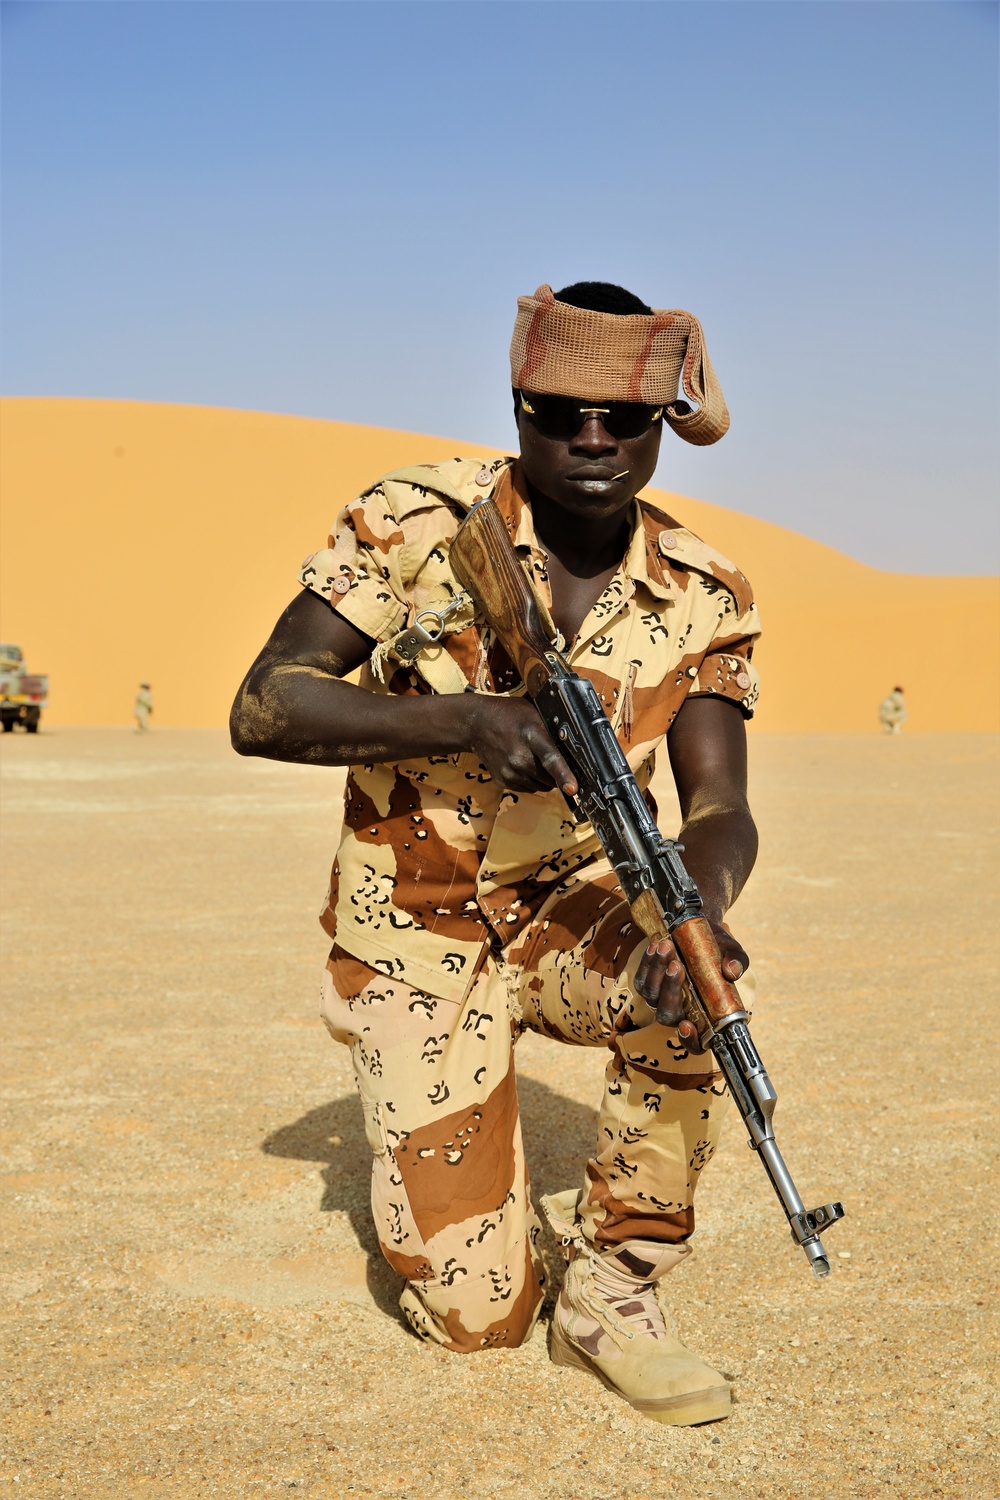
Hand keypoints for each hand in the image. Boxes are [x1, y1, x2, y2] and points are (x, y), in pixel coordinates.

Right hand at [465, 695, 577, 795]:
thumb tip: (576, 748)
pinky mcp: (503, 781)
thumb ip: (552, 732)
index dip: (563, 774)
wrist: (476, 725)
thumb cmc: (510, 716)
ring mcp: (509, 772)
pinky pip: (528, 789)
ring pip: (540, 787)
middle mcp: (519, 757)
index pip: (550, 758)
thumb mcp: (534, 715)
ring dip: (545, 779)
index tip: (573, 789)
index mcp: (531, 735)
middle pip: (549, 778)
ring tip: (535, 759)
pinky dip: (532, 781)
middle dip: (558, 775)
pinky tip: (524, 765)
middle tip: (553, 760)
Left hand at [633, 921, 748, 1052]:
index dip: (690, 1040)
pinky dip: (647, 964)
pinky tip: (655, 947)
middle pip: (667, 1016)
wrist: (701, 933)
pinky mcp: (647, 984)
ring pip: (651, 995)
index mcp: (704, 1016)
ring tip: (667, 947)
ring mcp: (660, 1000)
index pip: (696, 1043)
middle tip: (678, 966)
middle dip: (670, 991)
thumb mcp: (731, 951)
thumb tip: (732, 970)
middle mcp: (680, 1012)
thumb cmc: (719, 949)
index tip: (687, 1025)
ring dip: (656, 971)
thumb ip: (737, 961)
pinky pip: (641, 980)